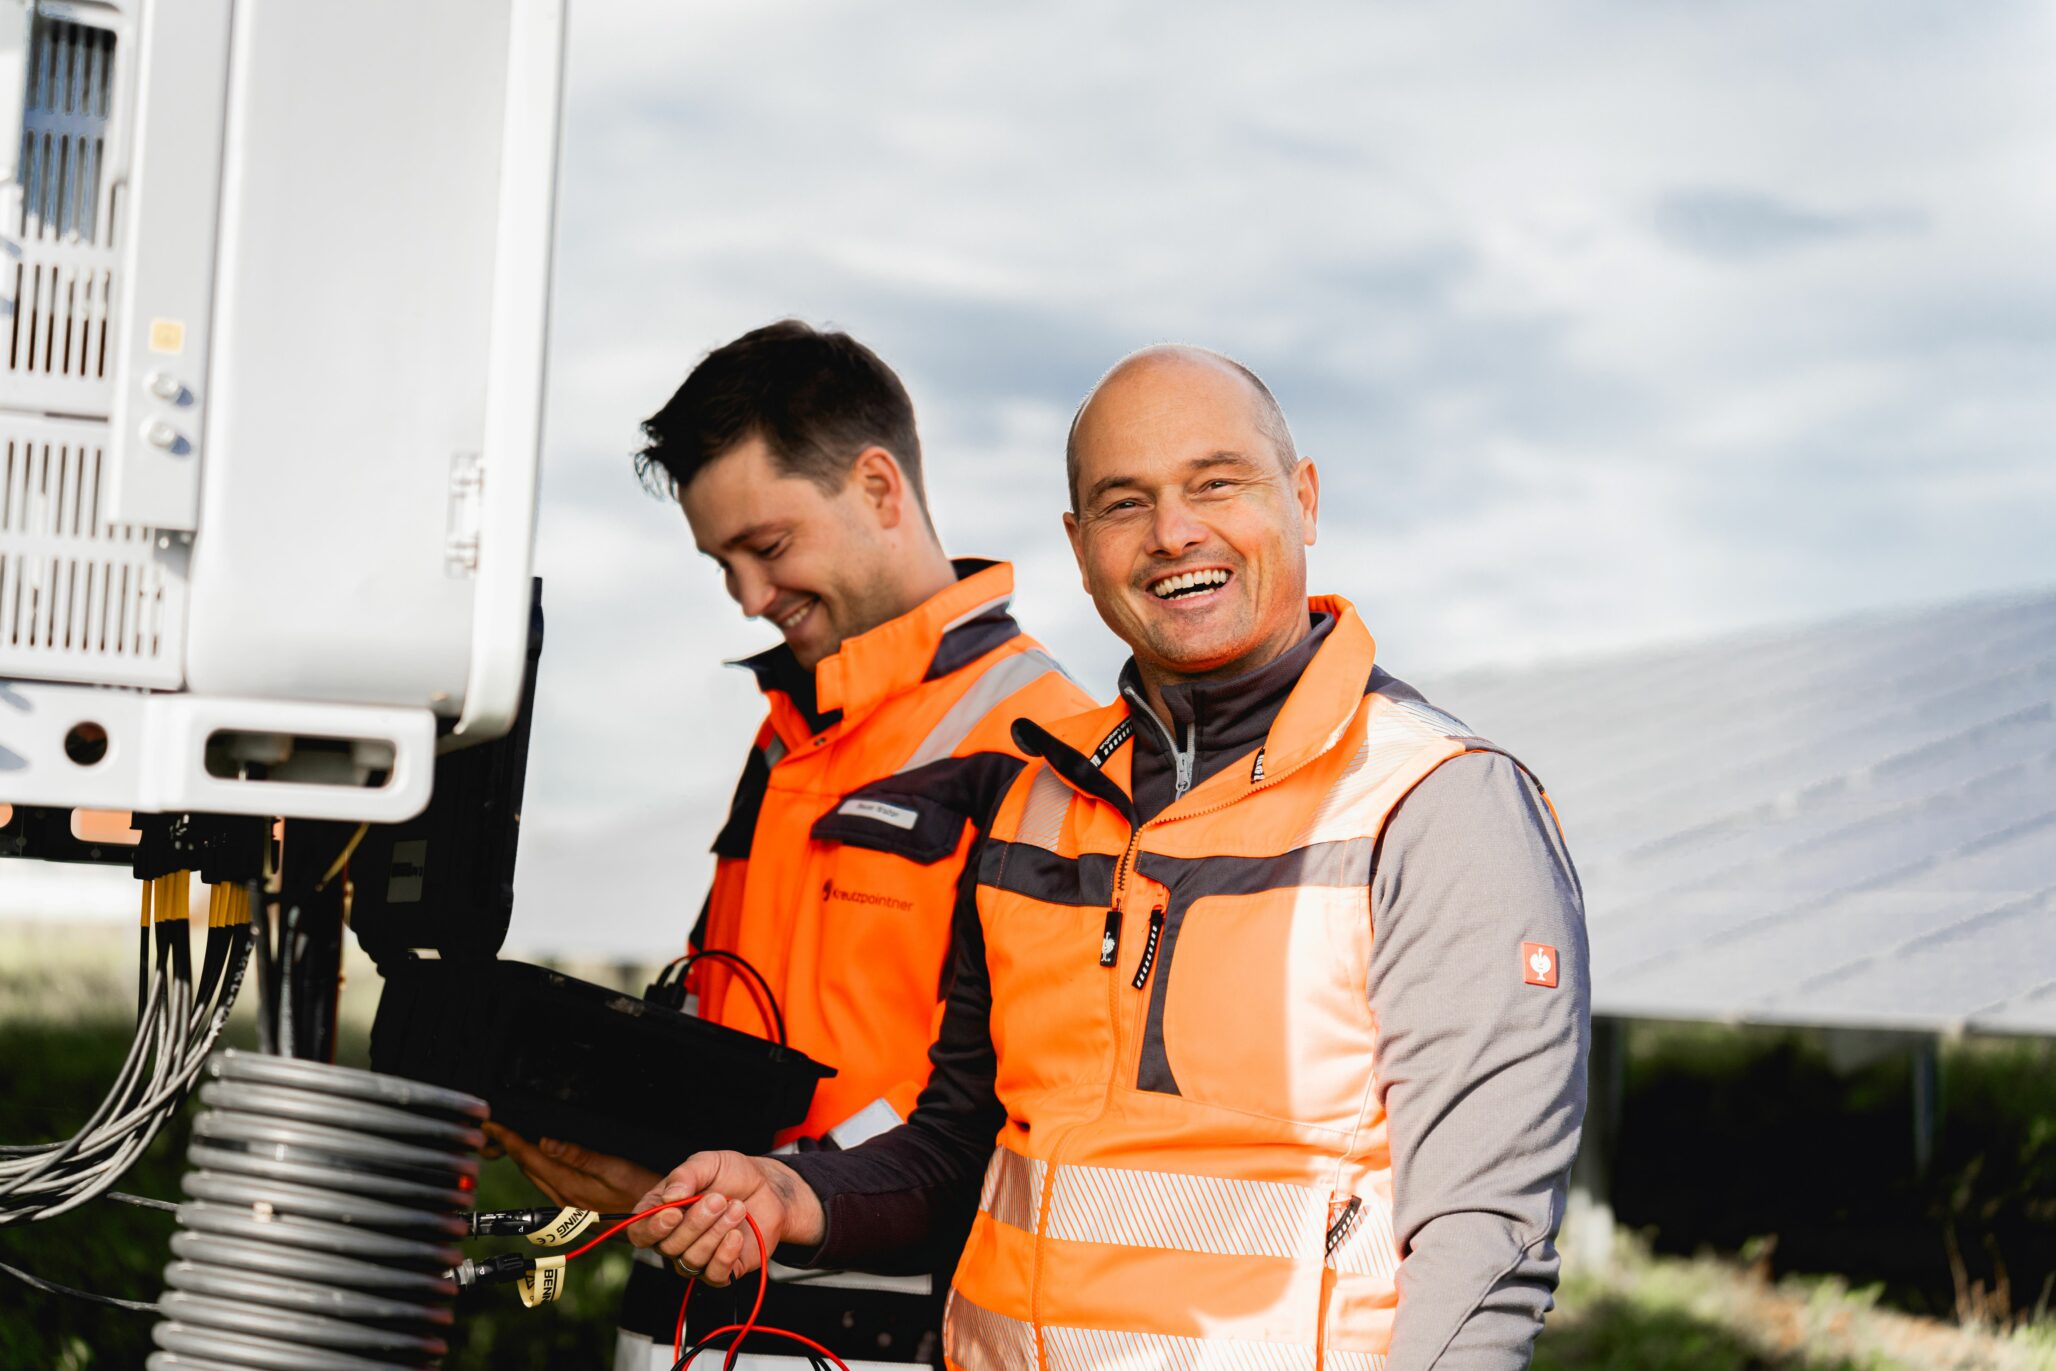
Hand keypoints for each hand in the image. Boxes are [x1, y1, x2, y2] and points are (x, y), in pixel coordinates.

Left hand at [485, 1123, 659, 1212]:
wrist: (656, 1225)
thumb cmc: (642, 1194)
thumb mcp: (614, 1168)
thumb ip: (578, 1156)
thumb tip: (544, 1143)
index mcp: (569, 1186)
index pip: (529, 1158)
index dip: (508, 1139)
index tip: (491, 1125)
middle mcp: (563, 1200)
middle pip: (527, 1169)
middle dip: (508, 1148)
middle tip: (495, 1129)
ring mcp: (569, 1209)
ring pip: (536, 1178)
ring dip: (522, 1159)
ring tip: (511, 1141)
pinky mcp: (576, 1213)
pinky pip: (548, 1186)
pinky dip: (538, 1169)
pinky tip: (541, 1162)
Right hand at [626, 1150, 824, 1287]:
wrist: (768, 1188)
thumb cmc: (732, 1174)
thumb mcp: (708, 1163)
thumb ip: (686, 1175)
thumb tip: (669, 1198)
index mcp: (661, 1213)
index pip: (640, 1233)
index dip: (654, 1227)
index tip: (675, 1212)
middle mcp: (674, 1240)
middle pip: (669, 1247)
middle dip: (696, 1223)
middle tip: (720, 1199)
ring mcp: (697, 1257)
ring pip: (692, 1260)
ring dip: (716, 1233)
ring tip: (738, 1208)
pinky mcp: (721, 1270)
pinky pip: (714, 1276)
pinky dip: (725, 1255)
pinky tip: (737, 1235)